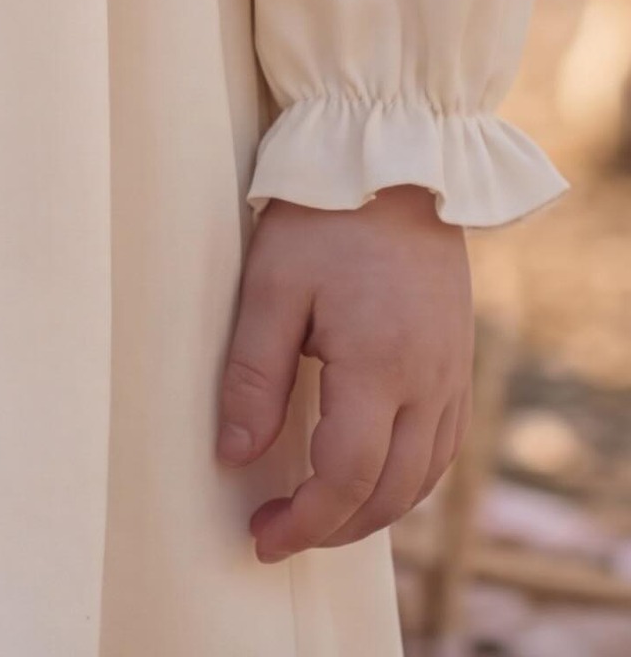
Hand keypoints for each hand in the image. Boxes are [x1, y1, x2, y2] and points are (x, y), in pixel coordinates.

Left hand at [218, 185, 472, 558]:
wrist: (394, 157)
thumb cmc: (325, 213)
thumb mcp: (271, 285)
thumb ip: (254, 374)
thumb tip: (234, 454)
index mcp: (380, 366)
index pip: (347, 478)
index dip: (305, 521)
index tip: (263, 535)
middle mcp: (427, 382)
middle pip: (390, 493)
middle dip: (334, 527)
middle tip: (281, 531)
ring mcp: (451, 373)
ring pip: (423, 478)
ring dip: (373, 511)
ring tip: (319, 514)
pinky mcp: (458, 361)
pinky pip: (444, 447)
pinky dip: (408, 479)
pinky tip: (372, 475)